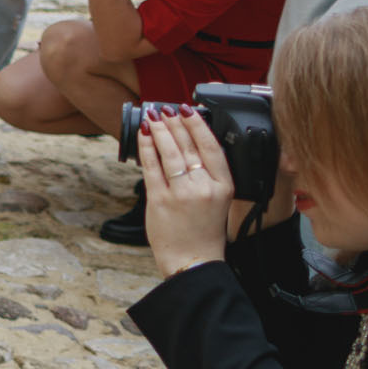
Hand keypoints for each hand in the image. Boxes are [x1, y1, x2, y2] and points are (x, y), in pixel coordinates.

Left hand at [137, 107, 234, 277]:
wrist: (193, 260)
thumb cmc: (204, 230)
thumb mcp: (218, 199)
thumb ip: (208, 174)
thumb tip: (188, 143)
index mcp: (224, 186)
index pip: (212, 147)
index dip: (198, 125)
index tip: (188, 109)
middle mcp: (204, 188)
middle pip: (188, 146)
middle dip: (174, 123)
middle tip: (165, 108)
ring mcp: (181, 194)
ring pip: (169, 153)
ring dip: (159, 130)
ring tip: (152, 116)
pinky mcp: (160, 200)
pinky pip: (151, 167)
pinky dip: (146, 148)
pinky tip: (143, 135)